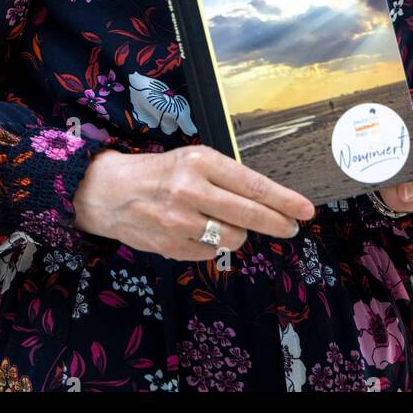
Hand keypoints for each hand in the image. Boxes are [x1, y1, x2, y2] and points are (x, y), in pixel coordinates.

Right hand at [72, 144, 316, 260]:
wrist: (108, 192)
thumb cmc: (157, 172)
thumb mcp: (191, 160)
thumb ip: (224, 178)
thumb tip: (265, 202)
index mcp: (199, 162)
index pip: (252, 184)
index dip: (283, 200)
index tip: (305, 209)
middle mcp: (191, 191)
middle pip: (249, 215)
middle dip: (277, 223)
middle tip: (291, 227)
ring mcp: (180, 222)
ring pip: (233, 238)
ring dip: (237, 233)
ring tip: (221, 220)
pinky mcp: (171, 247)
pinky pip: (210, 252)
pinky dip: (211, 244)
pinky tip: (196, 231)